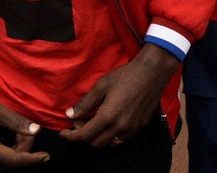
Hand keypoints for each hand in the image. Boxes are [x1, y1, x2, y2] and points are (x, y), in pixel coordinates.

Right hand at [0, 87, 47, 170]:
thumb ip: (17, 122)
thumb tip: (36, 131)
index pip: (14, 160)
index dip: (32, 159)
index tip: (46, 156)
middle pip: (9, 164)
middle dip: (24, 152)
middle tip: (29, 132)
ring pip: (2, 165)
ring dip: (15, 153)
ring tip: (21, 134)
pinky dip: (7, 154)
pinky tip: (12, 140)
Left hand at [61, 43, 178, 148]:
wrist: (153, 72)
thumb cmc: (126, 75)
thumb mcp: (102, 85)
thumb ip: (85, 102)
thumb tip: (70, 114)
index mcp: (108, 117)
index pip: (84, 136)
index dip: (71, 137)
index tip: (63, 133)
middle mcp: (120, 127)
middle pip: (95, 143)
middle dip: (83, 136)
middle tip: (79, 120)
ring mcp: (131, 129)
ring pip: (108, 144)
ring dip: (97, 137)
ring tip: (93, 121)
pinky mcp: (140, 127)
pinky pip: (121, 139)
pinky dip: (110, 136)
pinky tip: (109, 122)